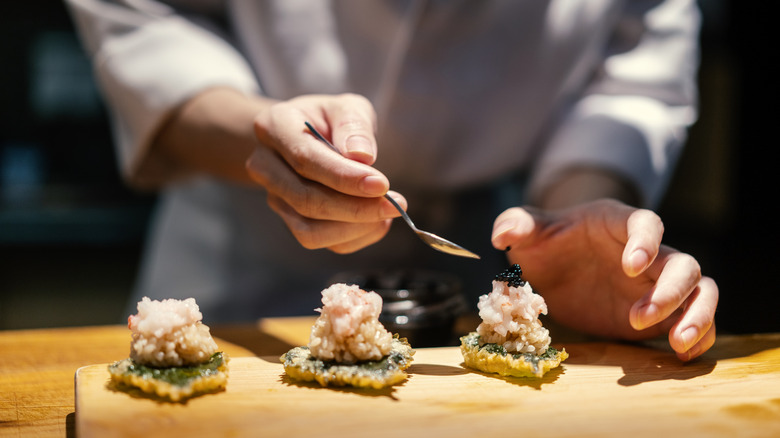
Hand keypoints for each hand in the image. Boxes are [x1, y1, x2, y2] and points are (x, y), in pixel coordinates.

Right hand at [247, 93, 405, 252]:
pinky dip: (352, 237)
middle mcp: (265, 165)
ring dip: (354, 227)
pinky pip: (319, 241)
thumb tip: (362, 157)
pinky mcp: (289, 219)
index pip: (305, 159)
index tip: (382, 185)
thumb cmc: (331, 120)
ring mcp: (275, 197)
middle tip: (395, 204)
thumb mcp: (347, 107)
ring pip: (309, 230)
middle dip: (355, 208)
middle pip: (306, 200)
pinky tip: (375, 221)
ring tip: (387, 212)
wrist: (308, 136)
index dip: (344, 177)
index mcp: (275, 127)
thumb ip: (354, 126)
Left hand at [491, 199, 717, 360]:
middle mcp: (648, 253)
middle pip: (682, 263)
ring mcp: (657, 282)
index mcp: (618, 224)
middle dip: (669, 292)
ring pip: (700, 291)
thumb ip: (516, 225)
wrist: (559, 267)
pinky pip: (695, 318)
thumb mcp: (528, 232)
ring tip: (676, 344)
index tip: (630, 267)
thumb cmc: (548, 242)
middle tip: (638, 319)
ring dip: (696, 316)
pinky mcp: (661, 312)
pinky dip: (698, 336)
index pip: (646, 223)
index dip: (645, 243)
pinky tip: (683, 356)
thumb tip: (502, 234)